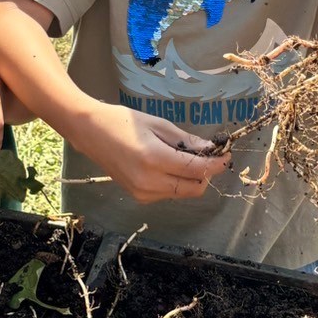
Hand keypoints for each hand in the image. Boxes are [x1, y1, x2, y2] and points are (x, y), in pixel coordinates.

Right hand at [75, 103, 229, 203]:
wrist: (90, 132)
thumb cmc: (122, 121)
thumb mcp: (157, 124)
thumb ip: (185, 140)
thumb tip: (210, 149)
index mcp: (154, 159)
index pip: (196, 170)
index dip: (216, 164)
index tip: (227, 156)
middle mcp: (149, 182)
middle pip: (193, 188)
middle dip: (206, 174)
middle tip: (208, 156)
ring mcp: (143, 193)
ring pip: (182, 193)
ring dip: (191, 179)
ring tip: (184, 158)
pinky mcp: (138, 197)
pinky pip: (168, 194)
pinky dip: (176, 183)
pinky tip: (168, 166)